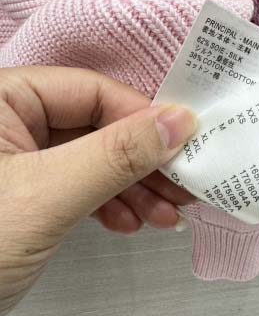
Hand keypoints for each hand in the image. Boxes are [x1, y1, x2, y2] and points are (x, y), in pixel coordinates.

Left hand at [0, 66, 196, 315]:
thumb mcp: (46, 196)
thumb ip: (116, 155)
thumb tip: (181, 121)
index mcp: (2, 97)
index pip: (91, 91)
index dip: (141, 117)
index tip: (183, 145)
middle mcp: (11, 120)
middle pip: (99, 128)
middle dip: (144, 163)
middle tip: (182, 187)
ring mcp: (22, 158)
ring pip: (95, 160)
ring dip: (135, 189)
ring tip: (166, 216)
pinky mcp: (30, 191)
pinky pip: (81, 186)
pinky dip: (110, 204)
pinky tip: (131, 223)